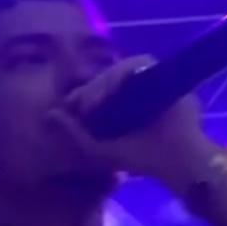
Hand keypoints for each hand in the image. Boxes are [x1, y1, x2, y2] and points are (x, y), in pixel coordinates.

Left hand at [46, 55, 219, 190]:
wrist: (177, 161)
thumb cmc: (142, 159)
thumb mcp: (99, 151)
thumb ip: (74, 134)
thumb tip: (49, 113)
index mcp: (120, 105)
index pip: (96, 89)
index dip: (82, 94)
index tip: (71, 107)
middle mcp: (134, 90)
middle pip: (104, 77)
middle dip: (89, 89)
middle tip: (81, 106)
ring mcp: (149, 80)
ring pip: (118, 70)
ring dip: (102, 83)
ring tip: (93, 102)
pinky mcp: (162, 74)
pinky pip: (137, 63)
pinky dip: (121, 75)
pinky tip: (111, 92)